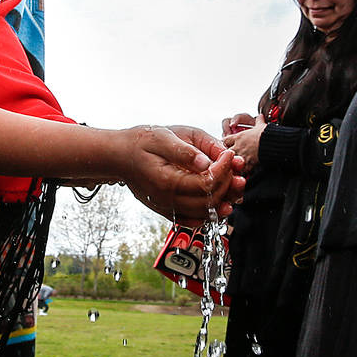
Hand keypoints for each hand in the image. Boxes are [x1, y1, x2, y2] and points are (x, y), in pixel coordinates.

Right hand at [118, 125, 245, 223]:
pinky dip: (208, 214)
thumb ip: (184, 151)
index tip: (229, 154)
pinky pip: (191, 219)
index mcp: (167, 181)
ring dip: (223, 201)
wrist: (118, 155)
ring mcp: (166, 206)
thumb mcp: (163, 137)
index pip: (205, 183)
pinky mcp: (166, 208)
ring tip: (236, 186)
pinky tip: (219, 203)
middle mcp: (167, 199)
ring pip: (202, 214)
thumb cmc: (140, 142)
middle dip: (228, 185)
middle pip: (208, 201)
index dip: (223, 169)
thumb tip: (206, 162)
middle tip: (238, 169)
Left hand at [221, 114, 265, 169]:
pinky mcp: (248, 163)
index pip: (225, 140)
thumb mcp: (261, 126)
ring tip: (236, 167)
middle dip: (227, 155)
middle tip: (230, 158)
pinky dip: (242, 171)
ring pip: (231, 161)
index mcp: (239, 137)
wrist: (273, 142)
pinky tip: (244, 172)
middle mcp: (238, 146)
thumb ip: (259, 121)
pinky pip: (241, 170)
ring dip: (233, 164)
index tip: (228, 145)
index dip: (226, 143)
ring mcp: (242, 155)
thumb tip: (260, 116)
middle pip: (225, 152)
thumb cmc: (266, 134)